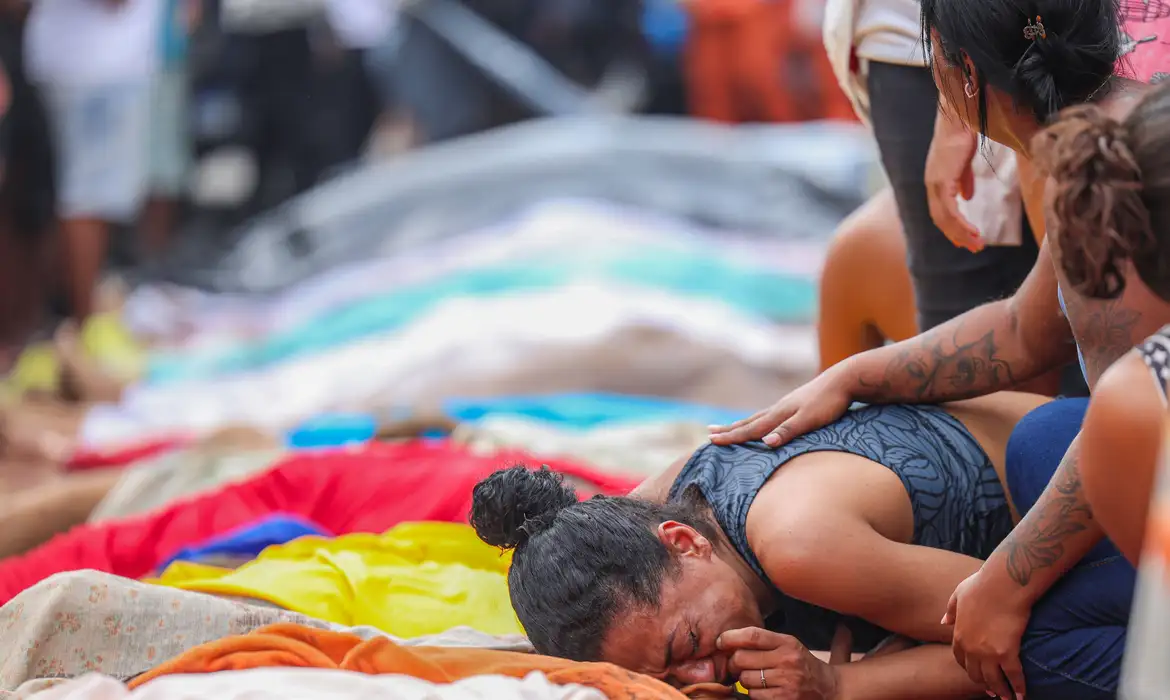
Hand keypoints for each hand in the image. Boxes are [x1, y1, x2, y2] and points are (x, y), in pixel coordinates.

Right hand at [708, 365, 853, 446]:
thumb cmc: (829, 402)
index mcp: (779, 414)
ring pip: (758, 417)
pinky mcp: (796, 404)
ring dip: (741, 424)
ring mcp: (786, 405)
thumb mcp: (810, 420)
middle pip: (748, 421)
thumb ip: (788, 431)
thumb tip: (766, 443)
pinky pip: (769, 415)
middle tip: (709, 433)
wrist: (845, 380)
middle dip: (729, 430)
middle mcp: (778, 408)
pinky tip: (762, 421)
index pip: (750, 428)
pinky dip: (758, 420)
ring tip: (729, 427)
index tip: (710, 440)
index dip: (731, 436)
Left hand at [718, 627, 839, 699]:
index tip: (721, 641)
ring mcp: (786, 681)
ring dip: (744, 680)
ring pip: (745, 679)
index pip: (752, 635)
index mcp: (786, 642)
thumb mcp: (788, 645)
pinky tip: (763, 690)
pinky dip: (754, 694)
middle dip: (734, 663)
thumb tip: (729, 641)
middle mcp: (787, 660)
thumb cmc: (801, 664)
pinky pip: (754, 695)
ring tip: (755, 678)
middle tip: (737, 665)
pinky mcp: (784, 699)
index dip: (731, 637)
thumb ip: (764, 642)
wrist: (828, 688)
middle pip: (742, 658)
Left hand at [926, 105, 980, 251]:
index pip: (941, 211)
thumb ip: (963, 181)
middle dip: (957, 235)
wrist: (961, 117)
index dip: (952, 227)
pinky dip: (961, 223)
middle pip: (941, 219)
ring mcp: (935, 184)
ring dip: (961, 233)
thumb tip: (966, 197)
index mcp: (936, 181)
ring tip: (977, 244)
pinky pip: (950, 210)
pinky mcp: (942, 181)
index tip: (966, 238)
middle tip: (973, 247)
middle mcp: (932, 185)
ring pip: (945, 218)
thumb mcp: (964, 163)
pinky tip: (973, 231)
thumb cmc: (963, 134)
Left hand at [942, 567, 1031, 699]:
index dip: (968, 668)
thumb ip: (951, 610)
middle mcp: (971, 648)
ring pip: (993, 680)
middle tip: (991, 690)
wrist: (1002, 584)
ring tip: (1007, 698)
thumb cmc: (982, 585)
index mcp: (959, 634)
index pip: (960, 659)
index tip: (975, 673)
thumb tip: (943, 621)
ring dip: (1000, 691)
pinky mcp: (1007, 653)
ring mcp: (988, 653)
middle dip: (983, 683)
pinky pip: (1013, 676)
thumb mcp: (958, 594)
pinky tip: (1022, 695)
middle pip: (975, 673)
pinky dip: (1019, 688)